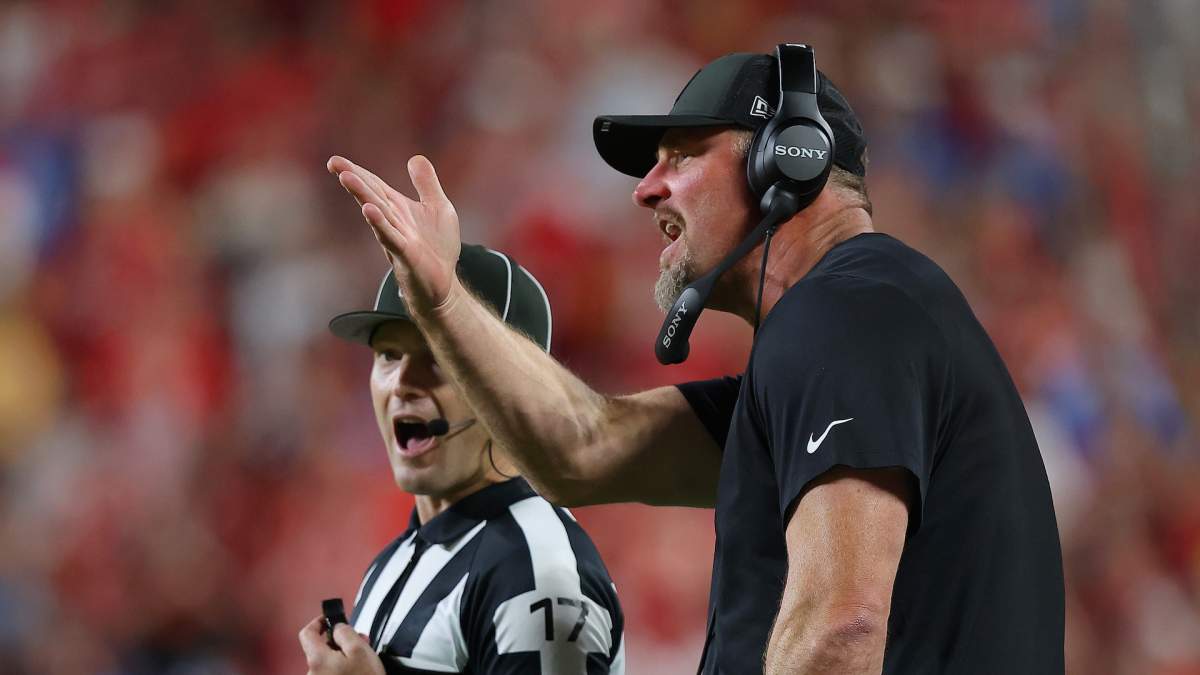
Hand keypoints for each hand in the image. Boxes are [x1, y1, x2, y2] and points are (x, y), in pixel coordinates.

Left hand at [298, 617, 384, 674]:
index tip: (329, 619)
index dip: (318, 622)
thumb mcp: (359, 649)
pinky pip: (330, 672)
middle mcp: (312, 673)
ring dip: (341, 655)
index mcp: (317, 659)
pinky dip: (342, 667)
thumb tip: (338, 627)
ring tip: (360, 658)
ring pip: (326, 661)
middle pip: (319, 648)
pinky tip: (357, 669)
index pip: (306, 632)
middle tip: (355, 639)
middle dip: (336, 641)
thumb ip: (345, 632)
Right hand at [328, 154, 461, 317]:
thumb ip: (426, 184)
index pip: (375, 186)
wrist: (443, 282)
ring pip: (377, 213)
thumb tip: (415, 158)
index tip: (334, 161)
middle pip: (371, 196)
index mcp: (397, 208)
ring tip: (347, 178)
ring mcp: (397, 238)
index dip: (357, 172)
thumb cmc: (437, 246)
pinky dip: (380, 224)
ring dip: (362, 195)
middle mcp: (392, 221)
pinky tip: (369, 210)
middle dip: (354, 179)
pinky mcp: (406, 254)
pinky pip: (391, 237)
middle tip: (335, 165)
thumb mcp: (439, 207)